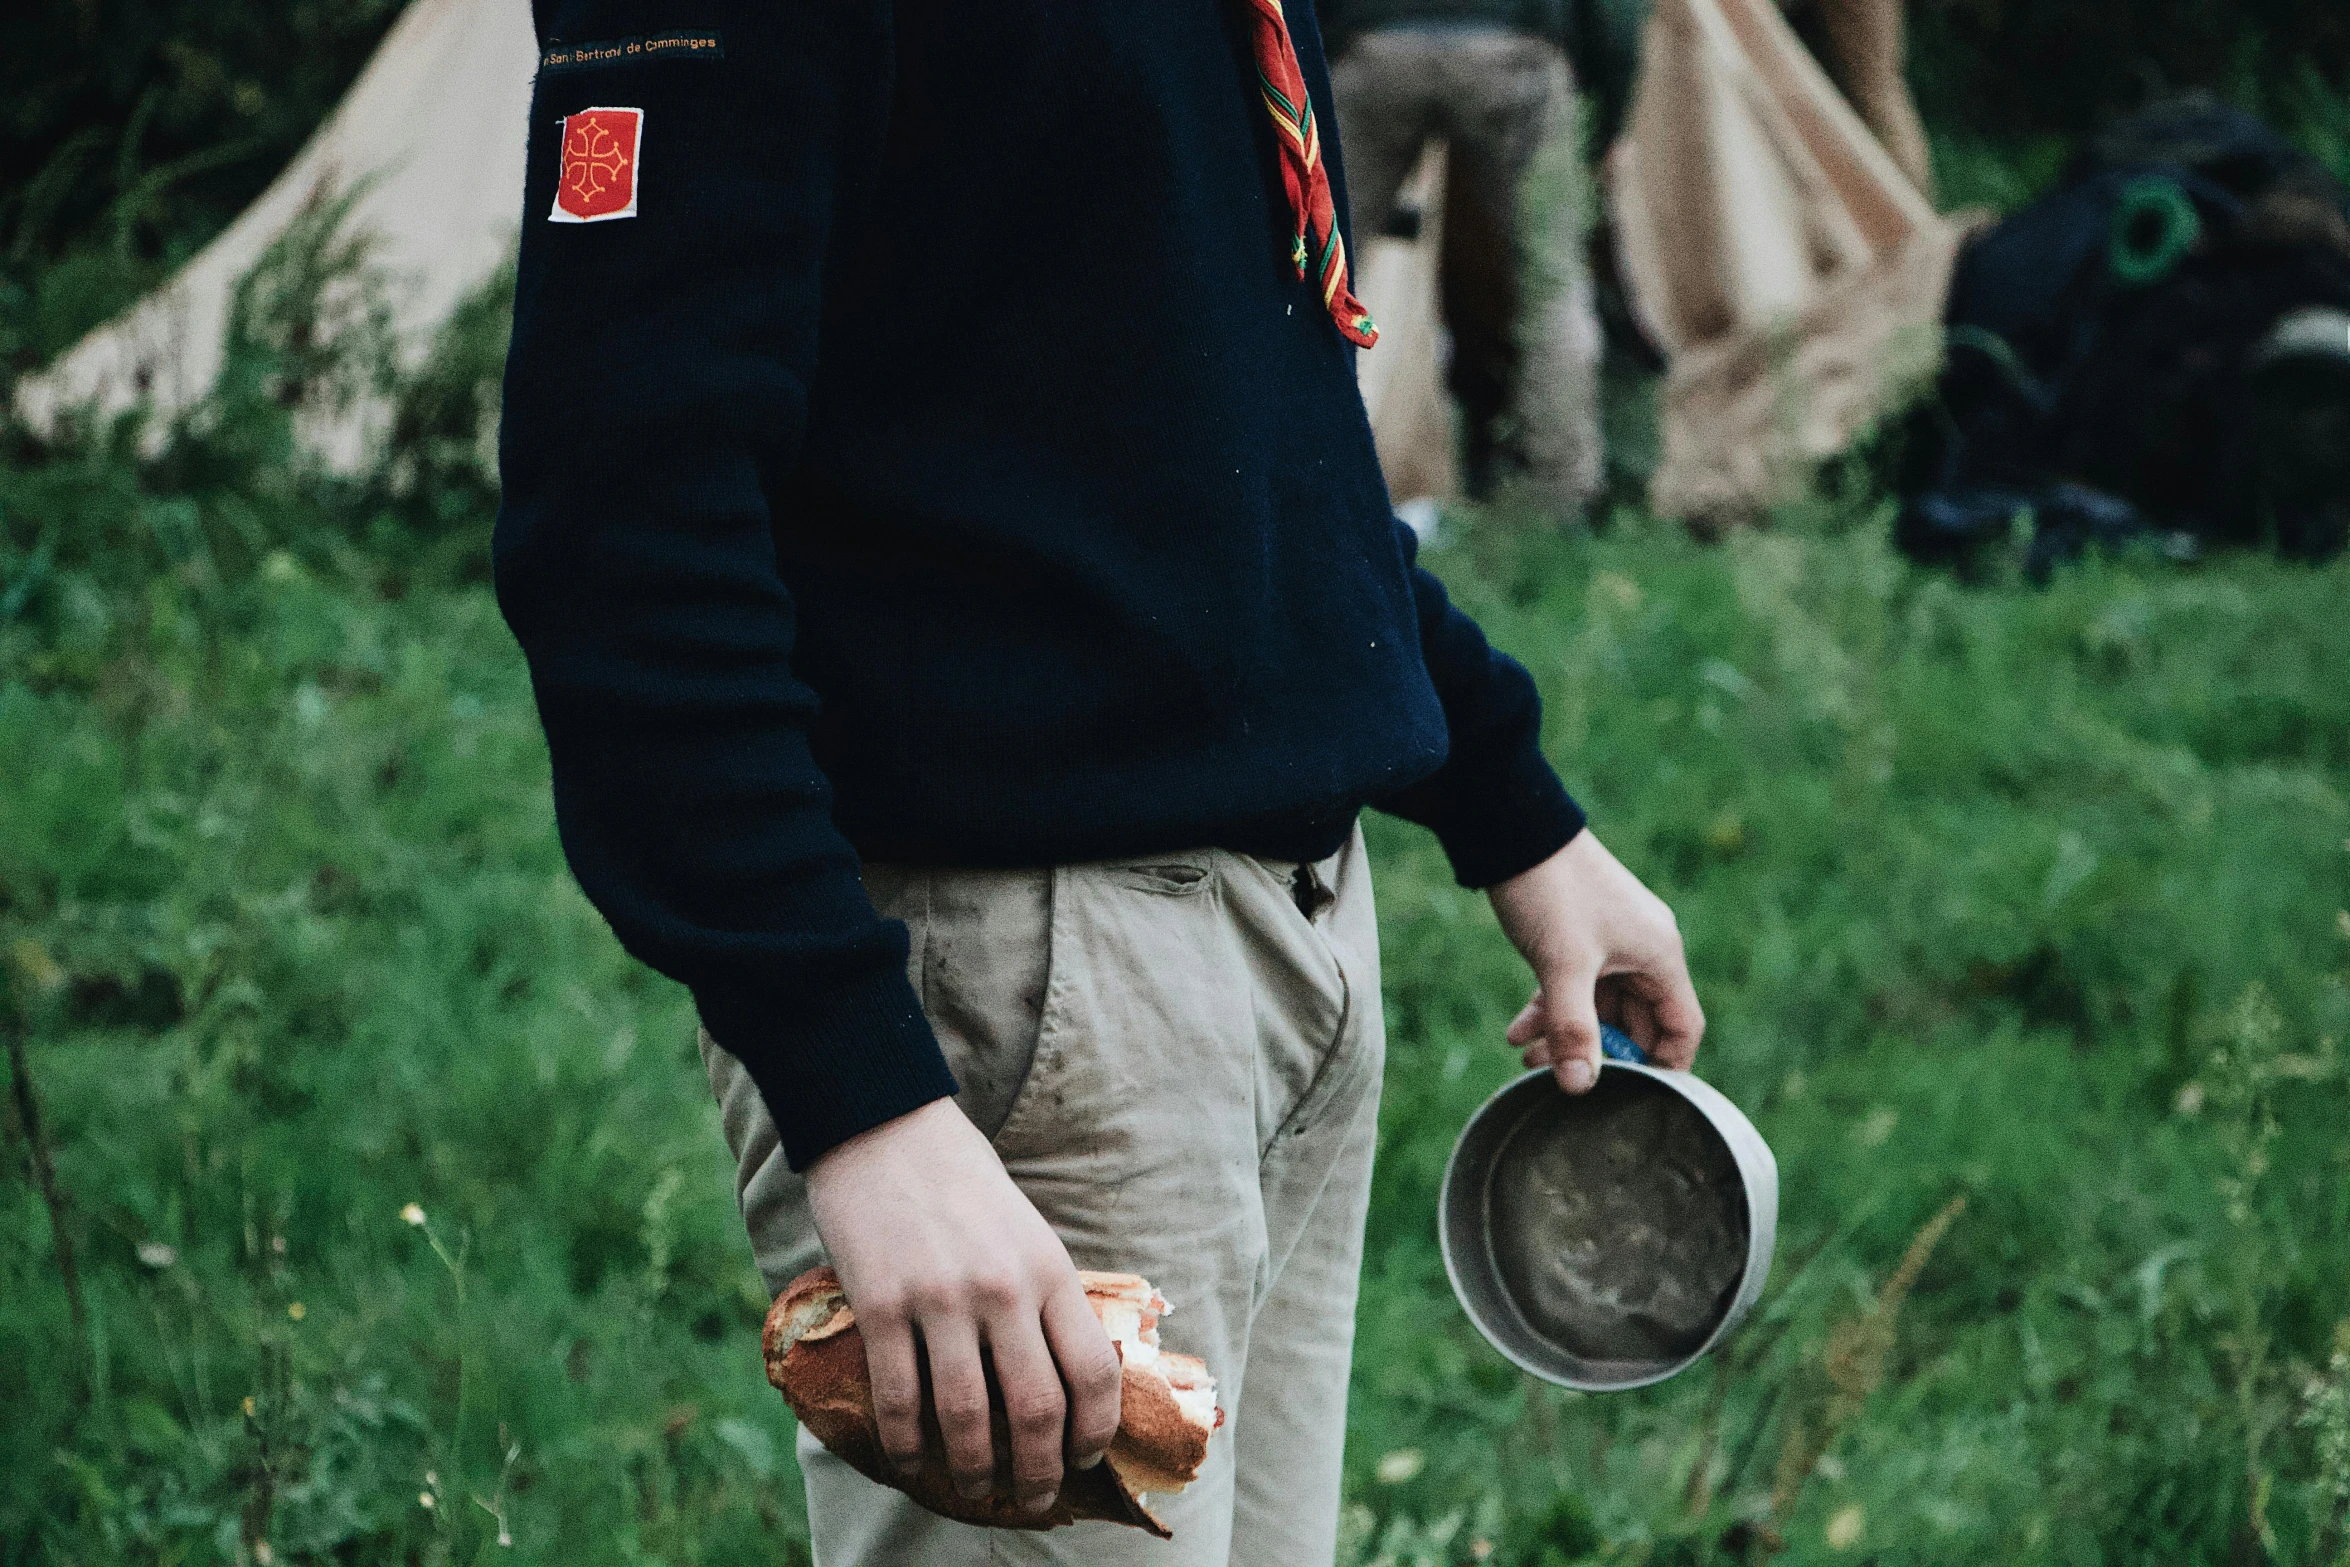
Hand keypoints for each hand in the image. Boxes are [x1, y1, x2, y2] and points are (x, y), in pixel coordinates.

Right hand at [804, 1097, 1121, 1515]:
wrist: (881, 1123)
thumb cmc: (959, 1177)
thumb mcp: (1025, 1229)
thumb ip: (1042, 1294)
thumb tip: (1058, 1374)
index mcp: (1049, 1269)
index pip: (1094, 1371)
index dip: (1096, 1431)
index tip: (1084, 1458)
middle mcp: (1004, 1289)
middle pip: (1038, 1409)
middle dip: (1039, 1472)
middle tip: (1031, 1499)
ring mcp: (940, 1299)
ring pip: (968, 1417)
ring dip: (973, 1471)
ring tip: (973, 1489)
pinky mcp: (881, 1305)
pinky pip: (899, 1399)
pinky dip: (907, 1446)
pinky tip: (911, 1464)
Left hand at [1488, 830, 1703, 1091]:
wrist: (1513, 828)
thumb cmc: (1550, 891)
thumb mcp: (1563, 966)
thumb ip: (1573, 1029)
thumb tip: (1581, 1088)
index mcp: (1659, 955)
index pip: (1681, 1027)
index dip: (1662, 1067)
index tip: (1630, 1099)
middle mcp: (1643, 950)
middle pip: (1637, 1024)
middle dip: (1599, 1055)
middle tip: (1555, 1077)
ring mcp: (1610, 943)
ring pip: (1599, 1008)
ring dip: (1567, 1035)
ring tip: (1524, 1057)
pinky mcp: (1578, 937)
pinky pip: (1574, 987)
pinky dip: (1550, 1011)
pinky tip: (1515, 1032)